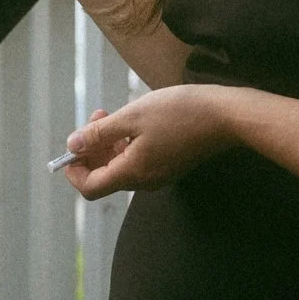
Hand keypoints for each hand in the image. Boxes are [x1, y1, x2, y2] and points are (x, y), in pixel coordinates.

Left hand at [60, 87, 237, 197]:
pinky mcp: (171, 165)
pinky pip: (138, 161)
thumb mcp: (131, 117)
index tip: (72, 146)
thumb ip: (99, 134)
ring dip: (108, 143)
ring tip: (112, 114)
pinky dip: (127, 144)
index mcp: (132, 173)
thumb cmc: (178, 112)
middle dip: (91, 149)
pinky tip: (133, 121)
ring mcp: (159, 174)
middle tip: (96, 117)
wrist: (226, 115)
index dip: (74, 170)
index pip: (90, 187)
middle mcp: (145, 181)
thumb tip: (72, 146)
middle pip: (104, 176)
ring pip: (121, 166)